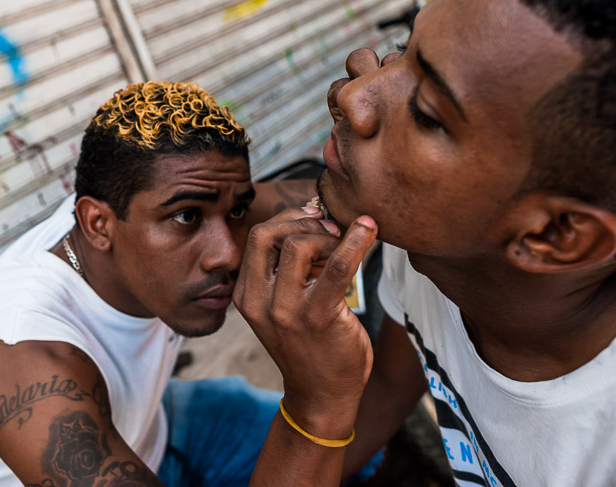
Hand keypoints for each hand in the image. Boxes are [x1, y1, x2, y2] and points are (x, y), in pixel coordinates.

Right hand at [234, 207, 377, 435]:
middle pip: (270, 234)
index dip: (288, 219)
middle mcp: (259, 301)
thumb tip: (319, 224)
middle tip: (331, 229)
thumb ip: (287, 272)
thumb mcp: (282, 307)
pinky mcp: (317, 316)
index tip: (315, 220)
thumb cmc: (309, 346)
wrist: (321, 396)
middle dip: (303, 222)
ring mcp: (285, 310)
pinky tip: (369, 231)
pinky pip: (337, 266)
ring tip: (346, 245)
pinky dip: (356, 242)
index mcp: (247, 295)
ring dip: (328, 236)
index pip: (258, 237)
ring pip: (299, 244)